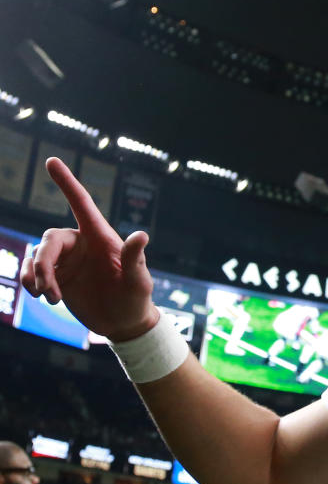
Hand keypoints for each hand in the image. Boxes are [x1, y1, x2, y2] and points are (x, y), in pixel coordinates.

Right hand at [19, 158, 159, 340]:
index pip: (82, 205)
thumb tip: (141, 234)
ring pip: (37, 255)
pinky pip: (32, 270)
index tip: (51, 161)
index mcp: (101, 238)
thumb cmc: (136, 299)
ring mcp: (67, 260)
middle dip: (44, 262)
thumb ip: (134, 258)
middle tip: (50, 290)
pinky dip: (29, 280)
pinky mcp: (56, 276)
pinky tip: (39, 295)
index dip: (67, 183)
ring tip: (50, 297)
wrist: (123, 323)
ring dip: (36, 275)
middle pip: (50, 238)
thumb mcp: (138, 281)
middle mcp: (82, 244)